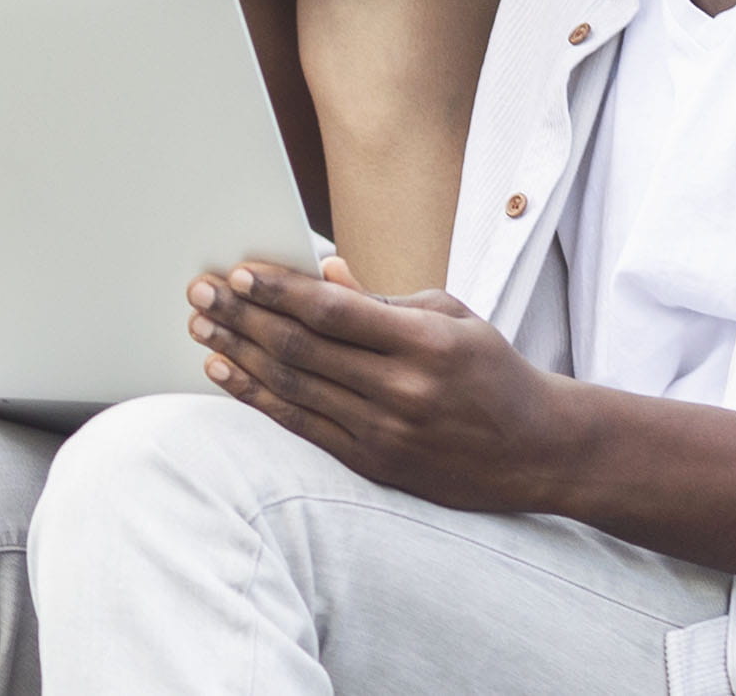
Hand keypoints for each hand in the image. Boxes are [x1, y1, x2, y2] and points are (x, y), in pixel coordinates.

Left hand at [187, 256, 577, 513]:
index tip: (239, 272)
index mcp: (425, 343)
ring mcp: (385, 433)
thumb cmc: (489, 369)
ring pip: (293, 388)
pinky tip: (228, 374)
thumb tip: (323, 274)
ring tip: (202, 328)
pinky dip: (258, 398)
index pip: (333, 312)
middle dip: (243, 316)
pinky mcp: (373, 464)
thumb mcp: (450, 316)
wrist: (534, 449)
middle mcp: (402, 390)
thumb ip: (381, 299)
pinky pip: (301, 426)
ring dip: (239, 354)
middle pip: (302, 349)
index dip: (279, 291)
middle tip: (201, 292)